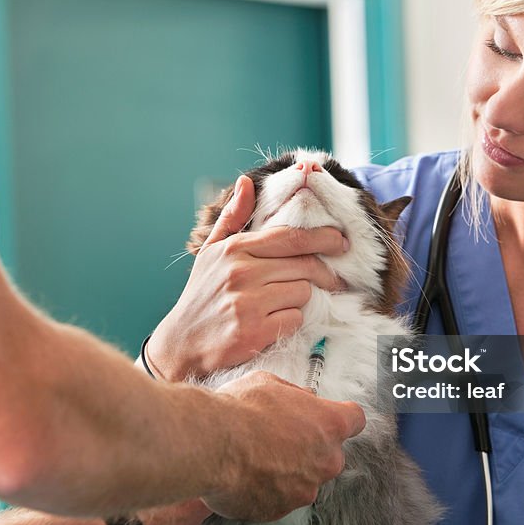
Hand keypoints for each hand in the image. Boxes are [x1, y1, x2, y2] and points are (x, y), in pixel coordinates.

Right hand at [149, 175, 347, 380]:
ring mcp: (247, 303)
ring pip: (303, 292)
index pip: (291, 237)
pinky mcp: (254, 332)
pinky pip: (295, 320)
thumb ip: (233, 217)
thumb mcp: (211, 252)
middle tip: (334, 278)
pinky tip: (275, 322)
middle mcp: (241, 272)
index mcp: (235, 249)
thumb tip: (246, 182)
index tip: (341, 241)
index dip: (323, 237)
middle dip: (324, 272)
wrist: (182, 342)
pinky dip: (291, 322)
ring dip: (301, 299)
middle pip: (305, 265)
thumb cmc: (202, 295)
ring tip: (284, 303)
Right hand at [203, 371, 365, 521]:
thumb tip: (302, 399)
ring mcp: (305, 489)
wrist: (210, 444)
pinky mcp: (281, 510)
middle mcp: (326, 460)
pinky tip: (247, 473)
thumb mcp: (269, 383)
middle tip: (278, 436)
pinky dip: (267, 489)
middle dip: (310, 447)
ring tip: (256, 455)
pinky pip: (280, 498)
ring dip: (287, 470)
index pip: (355, 419)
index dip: (341, 417)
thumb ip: (295, 395)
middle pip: (330, 454)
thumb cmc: (239, 411)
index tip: (329, 418)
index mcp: (329, 424)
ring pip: (305, 479)